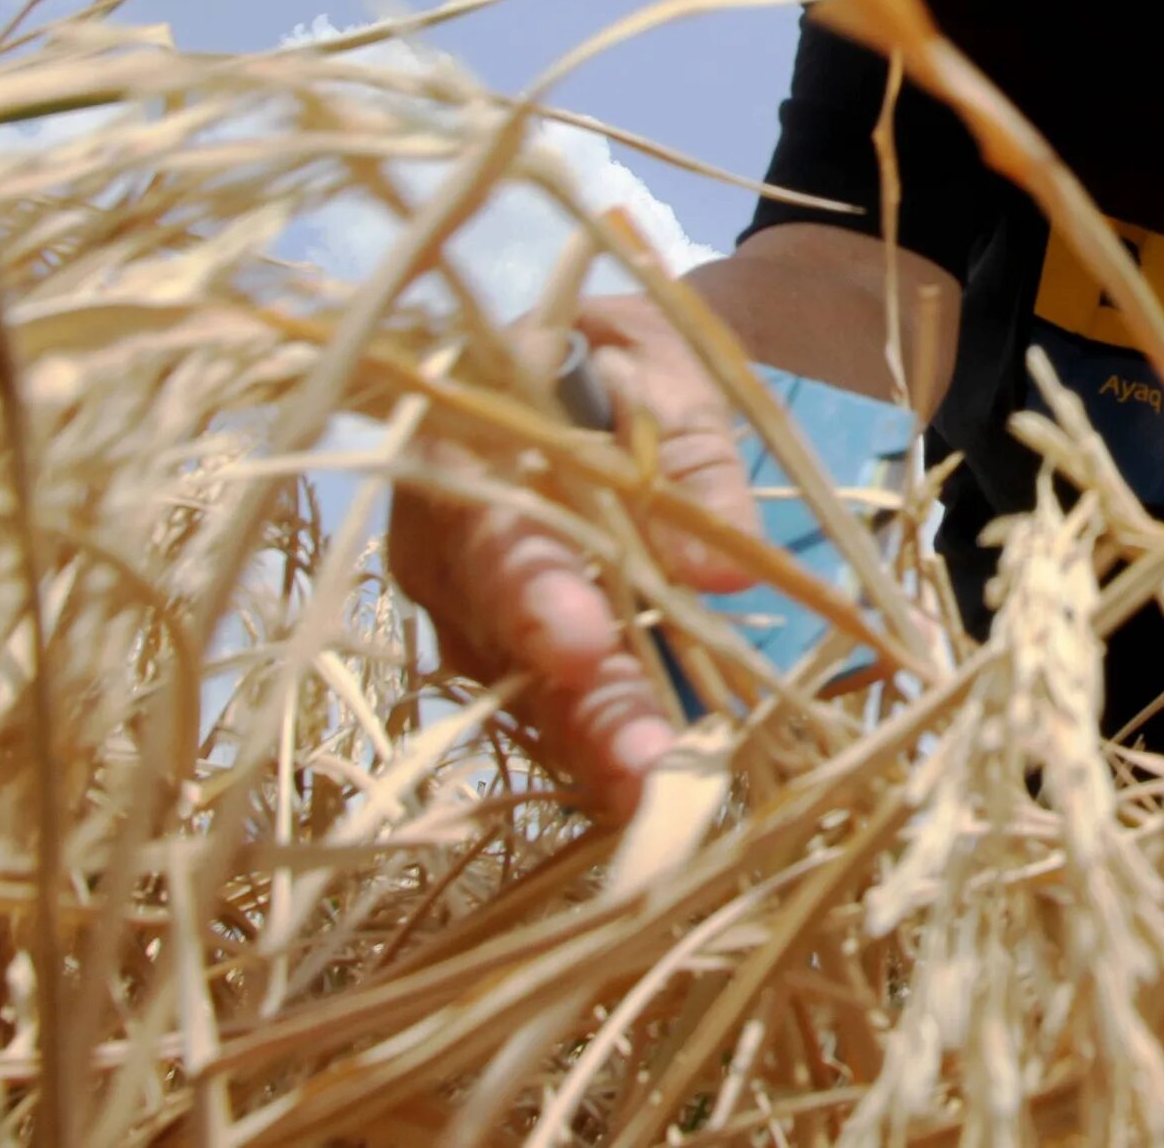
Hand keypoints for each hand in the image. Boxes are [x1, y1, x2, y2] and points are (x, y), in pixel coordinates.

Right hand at [389, 294, 760, 815]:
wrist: (587, 366)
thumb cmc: (620, 360)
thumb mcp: (671, 380)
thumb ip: (694, 467)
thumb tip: (724, 574)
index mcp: (459, 448)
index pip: (490, 531)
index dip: (535, 596)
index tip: (587, 648)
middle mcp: (439, 542)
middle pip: (503, 638)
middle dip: (579, 710)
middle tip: (645, 773)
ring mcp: (462, 607)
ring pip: (520, 690)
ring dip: (591, 750)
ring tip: (660, 803)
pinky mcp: (498, 651)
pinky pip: (540, 707)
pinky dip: (592, 752)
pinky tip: (647, 798)